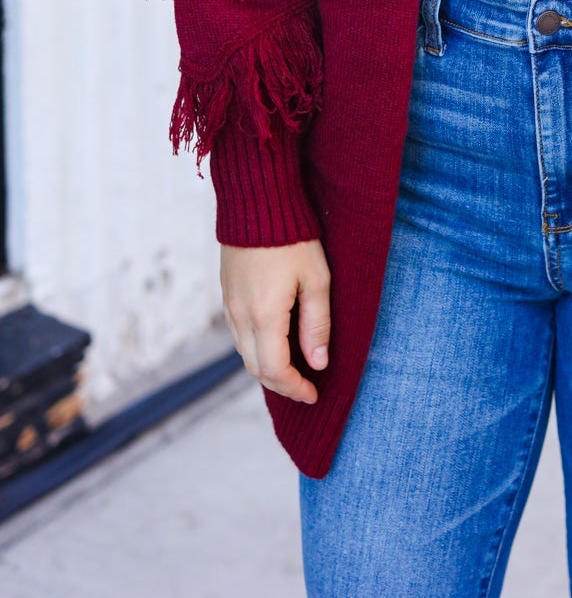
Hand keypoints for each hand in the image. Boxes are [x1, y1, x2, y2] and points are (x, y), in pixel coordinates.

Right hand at [219, 240, 330, 404]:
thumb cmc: (293, 238)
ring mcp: (229, 306)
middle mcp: (240, 316)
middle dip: (281, 384)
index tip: (313, 394)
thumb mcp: (316, 279)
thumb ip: (317, 324)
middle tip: (306, 387)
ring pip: (244, 354)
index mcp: (264, 315)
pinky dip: (256, 350)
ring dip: (267, 369)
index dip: (294, 388)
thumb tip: (318, 363)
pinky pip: (239, 335)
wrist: (257, 202)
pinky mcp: (227, 295)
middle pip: (256, 368)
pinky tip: (276, 344)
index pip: (274, 370)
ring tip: (295, 369)